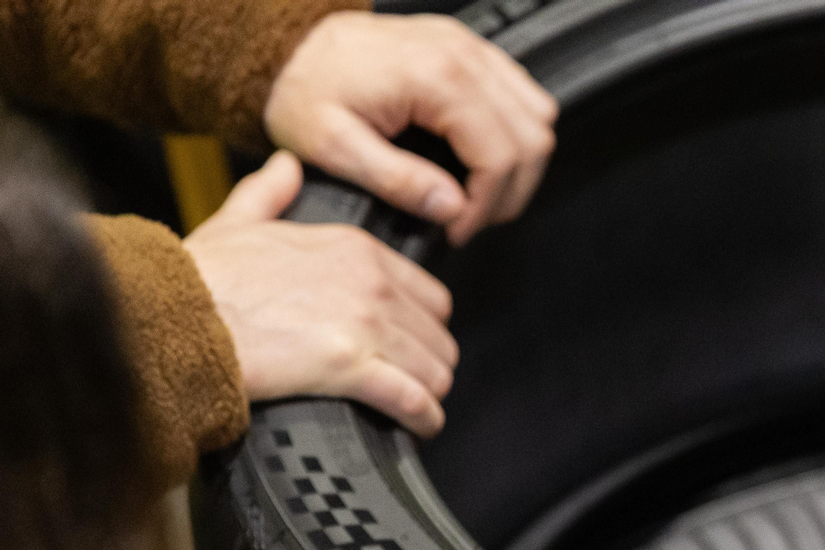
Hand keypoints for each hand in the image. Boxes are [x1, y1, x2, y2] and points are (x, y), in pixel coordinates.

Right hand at [183, 151, 457, 436]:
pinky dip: (424, 417)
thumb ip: (270, 193)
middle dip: (431, 363)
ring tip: (417, 407)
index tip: (412, 346)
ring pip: (435, 369)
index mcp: (355, 248)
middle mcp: (370, 282)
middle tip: (415, 382)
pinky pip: (413, 399)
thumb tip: (287, 165)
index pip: (430, 296)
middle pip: (438, 336)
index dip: (425, 327)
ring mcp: (364, 323)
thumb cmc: (202, 278)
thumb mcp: (237, 221)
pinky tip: (420, 426)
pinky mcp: (350, 367)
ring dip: (431, 392)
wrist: (174, 315)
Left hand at [265, 11, 558, 246]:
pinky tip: (479, 155)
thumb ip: (398, 181)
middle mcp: (462, 54)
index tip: (458, 229)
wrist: (285, 45)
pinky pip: (522, 94)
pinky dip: (513, 132)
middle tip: (469, 217)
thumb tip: (452, 207)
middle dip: (509, 190)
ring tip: (477, 190)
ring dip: (518, 162)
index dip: (487, 205)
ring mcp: (470, 47)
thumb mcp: (333, 147)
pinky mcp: (468, 49)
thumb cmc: (302, 89)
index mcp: (434, 77)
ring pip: (538, 115)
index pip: (501, 154)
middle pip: (532, 137)